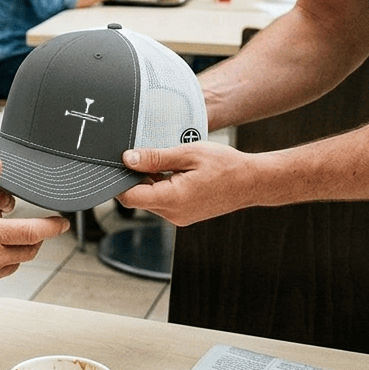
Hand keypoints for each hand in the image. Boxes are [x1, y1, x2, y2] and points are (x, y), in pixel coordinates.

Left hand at [117, 142, 257, 225]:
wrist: (252, 181)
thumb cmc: (225, 165)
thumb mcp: (187, 153)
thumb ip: (155, 158)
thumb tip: (127, 159)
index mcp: (173, 199)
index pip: (129, 197)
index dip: (118, 180)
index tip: (117, 162)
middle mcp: (173, 214)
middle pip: (138, 197)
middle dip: (134, 177)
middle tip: (140, 153)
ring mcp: (179, 216)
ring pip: (150, 198)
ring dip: (149, 180)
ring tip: (164, 160)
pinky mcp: (184, 214)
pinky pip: (163, 200)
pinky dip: (161, 185)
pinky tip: (172, 169)